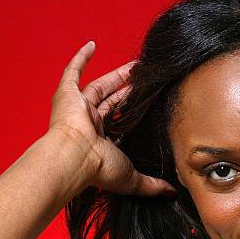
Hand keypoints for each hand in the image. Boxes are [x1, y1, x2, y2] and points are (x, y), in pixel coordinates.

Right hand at [48, 41, 175, 196]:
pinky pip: (72, 72)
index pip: (122, 124)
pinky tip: (92, 45)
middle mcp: (90, 124)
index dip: (135, 114)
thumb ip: (152, 185)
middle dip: (129, 91)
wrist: (73, 157)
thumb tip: (172, 193)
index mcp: (103, 142)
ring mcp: (78, 108)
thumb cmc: (99, 168)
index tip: (149, 105)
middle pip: (114, 102)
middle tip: (146, 81)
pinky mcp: (67, 95)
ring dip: (116, 76)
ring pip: (100, 87)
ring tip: (136, 66)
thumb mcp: (132, 178)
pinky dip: (80, 59)